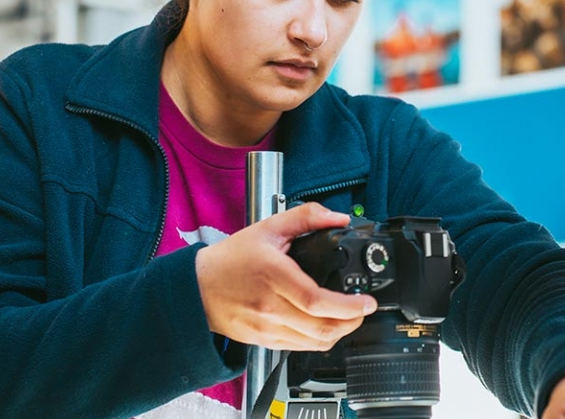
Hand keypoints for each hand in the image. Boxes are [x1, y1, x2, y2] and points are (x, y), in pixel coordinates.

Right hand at [195, 202, 377, 350]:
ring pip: (314, 343)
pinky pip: (300, 348)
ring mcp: (267, 328)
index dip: (348, 306)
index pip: (317, 300)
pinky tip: (324, 325)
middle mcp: (270, 307)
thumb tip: (338, 219)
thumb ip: (306, 217)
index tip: (366, 301)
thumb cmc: (230, 259)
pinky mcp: (264, 341)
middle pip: (322, 328)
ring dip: (339, 333)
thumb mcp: (269, 227)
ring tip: (348, 318)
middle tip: (363, 310)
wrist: (198, 288)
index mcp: (274, 276)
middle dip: (352, 322)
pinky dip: (318, 340)